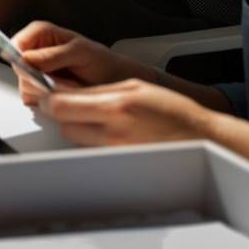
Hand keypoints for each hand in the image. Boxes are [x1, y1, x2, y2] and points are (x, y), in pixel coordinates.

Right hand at [10, 20, 151, 106]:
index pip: (15, 45)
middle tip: (61, 81)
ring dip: (45, 91)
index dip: (22, 60)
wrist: (114, 81)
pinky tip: (63, 94)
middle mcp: (35, 50)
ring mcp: (36, 70)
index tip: (37, 72)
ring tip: (68, 86)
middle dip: (38, 79)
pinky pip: (33, 97)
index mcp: (40, 33)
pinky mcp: (40, 87)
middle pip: (18, 68)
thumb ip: (52, 55)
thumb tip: (27, 59)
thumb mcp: (80, 53)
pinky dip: (47, 100)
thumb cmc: (101, 62)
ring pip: (24, 84)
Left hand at [40, 79, 214, 145]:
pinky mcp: (118, 162)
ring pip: (74, 138)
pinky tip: (102, 131)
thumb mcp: (133, 86)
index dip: (48, 96)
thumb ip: (97, 90)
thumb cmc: (172, 111)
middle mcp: (113, 131)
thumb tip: (67, 90)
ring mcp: (115, 150)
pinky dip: (89, 140)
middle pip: (62, 124)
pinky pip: (90, 150)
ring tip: (91, 117)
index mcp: (115, 106)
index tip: (47, 91)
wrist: (201, 138)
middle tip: (65, 103)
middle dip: (59, 112)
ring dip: (74, 126)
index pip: (61, 104)